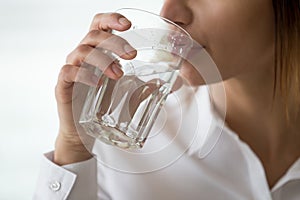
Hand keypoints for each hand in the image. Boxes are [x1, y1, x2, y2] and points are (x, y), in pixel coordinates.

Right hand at [54, 12, 136, 164]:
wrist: (82, 131)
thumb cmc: (101, 105)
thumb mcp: (123, 91)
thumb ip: (138, 84)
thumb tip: (159, 83)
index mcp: (96, 52)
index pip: (99, 25)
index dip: (111, 19)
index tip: (128, 25)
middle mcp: (83, 56)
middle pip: (94, 36)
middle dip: (115, 42)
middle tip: (132, 55)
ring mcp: (72, 69)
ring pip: (83, 51)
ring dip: (103, 59)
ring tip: (118, 74)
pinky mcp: (63, 85)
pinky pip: (69, 72)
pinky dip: (84, 74)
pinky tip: (97, 83)